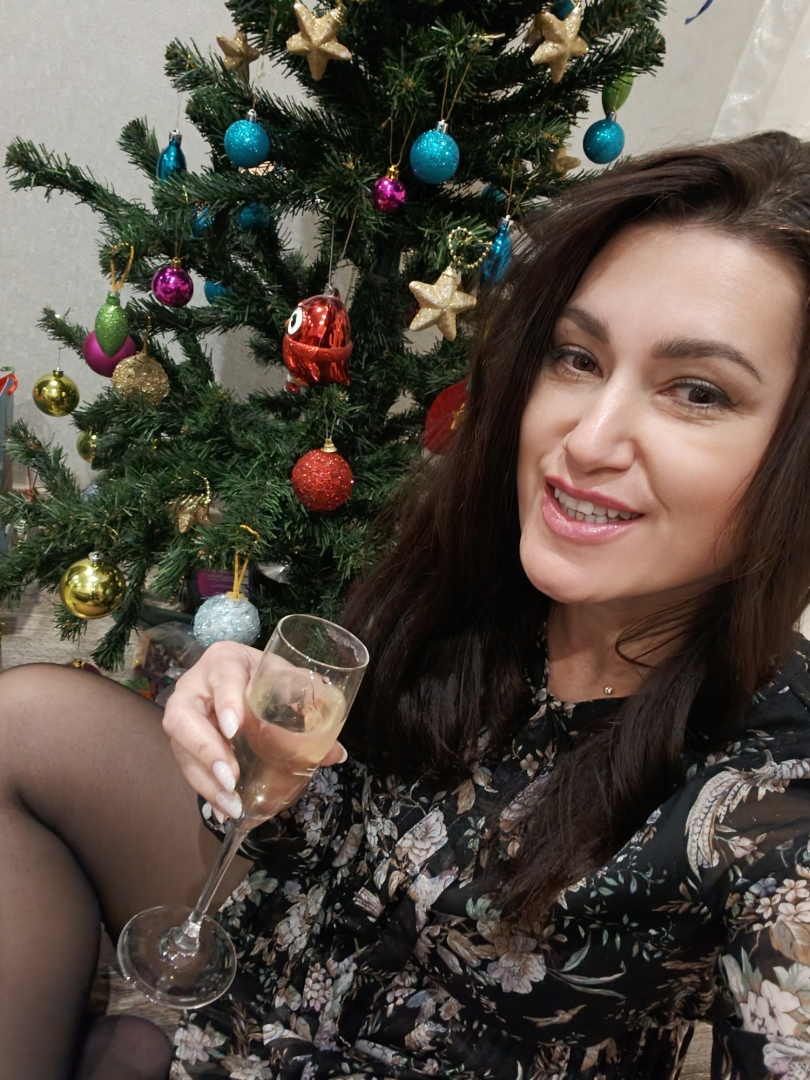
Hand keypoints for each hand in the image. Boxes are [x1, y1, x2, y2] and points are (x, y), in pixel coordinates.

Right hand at [162, 640, 346, 818]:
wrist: (243, 675)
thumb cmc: (265, 674)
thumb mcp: (288, 679)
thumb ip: (312, 707)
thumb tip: (336, 753)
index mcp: (225, 660)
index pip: (222, 678)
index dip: (226, 702)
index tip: (235, 728)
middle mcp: (196, 686)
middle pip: (182, 717)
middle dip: (205, 750)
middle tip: (230, 777)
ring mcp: (185, 715)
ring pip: (181, 747)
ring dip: (205, 779)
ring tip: (231, 804)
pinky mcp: (185, 740)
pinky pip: (187, 764)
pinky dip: (206, 788)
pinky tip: (223, 808)